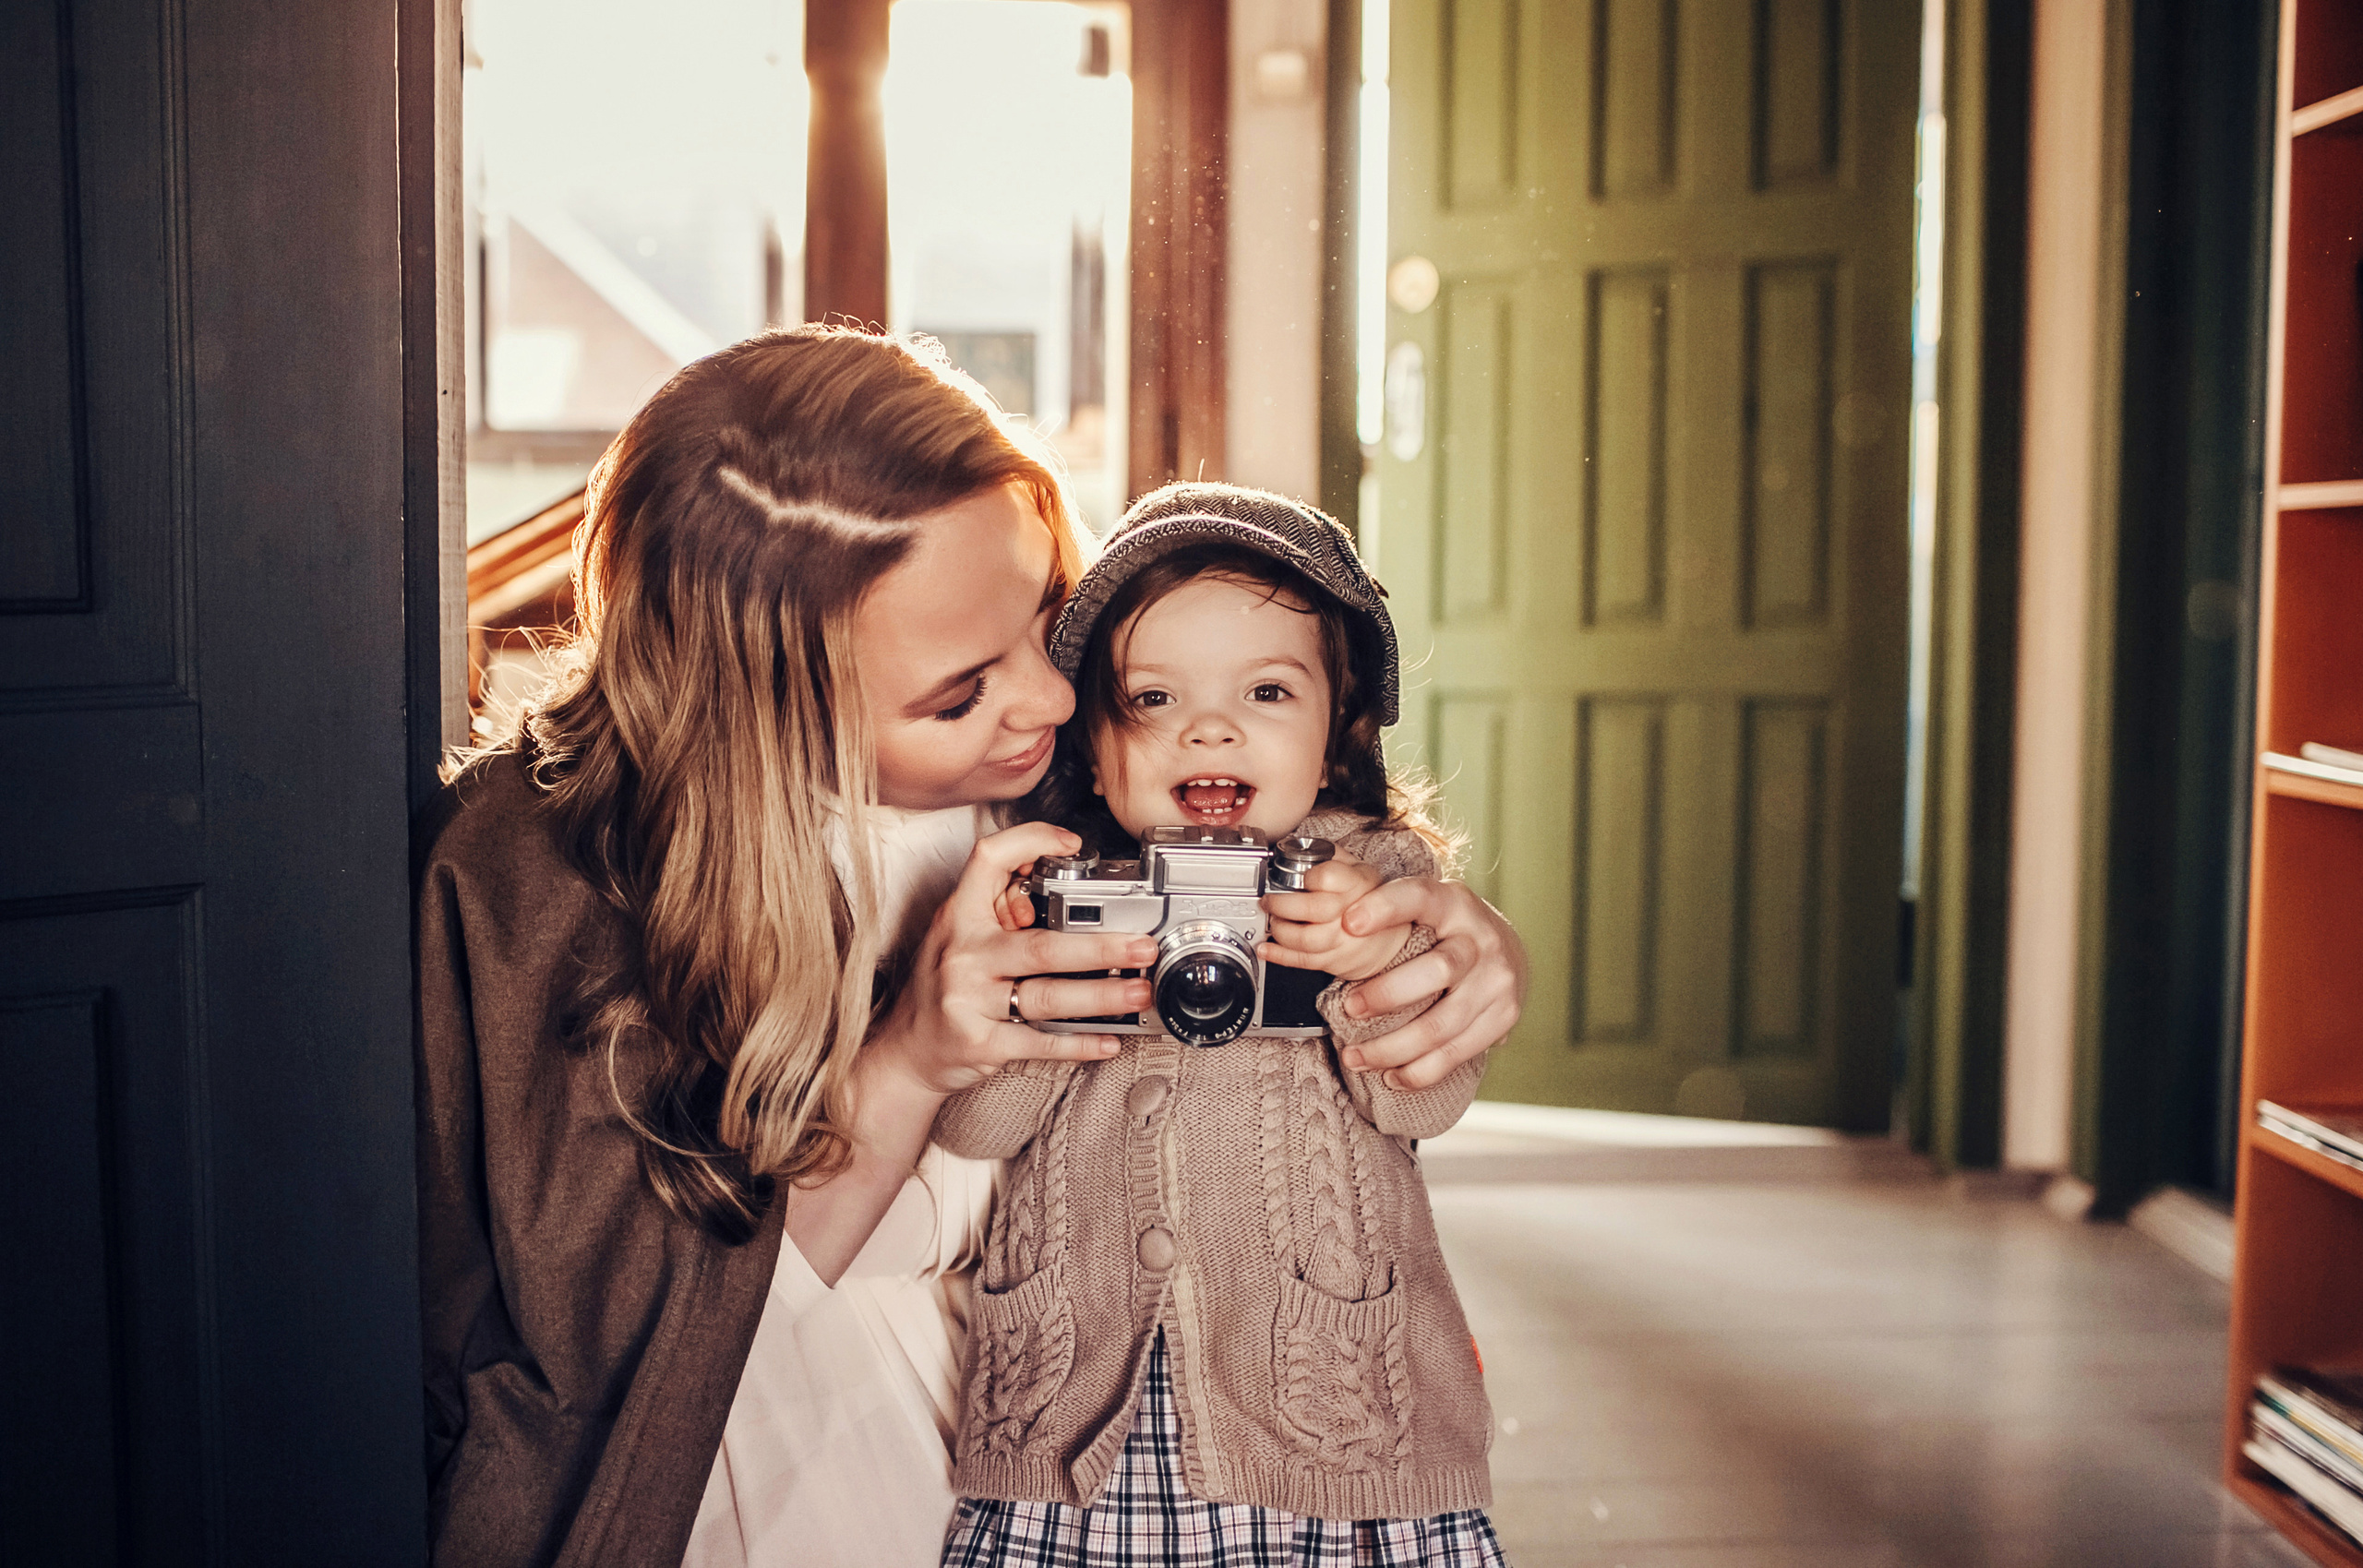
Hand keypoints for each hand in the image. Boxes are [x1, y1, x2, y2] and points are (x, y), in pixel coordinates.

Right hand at [869, 822, 1155, 1098]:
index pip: (989, 861)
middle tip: (1141, 946)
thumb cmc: (942, 986)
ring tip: (1138, 992)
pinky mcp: (980, 1042)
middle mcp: (965, 954)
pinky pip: (1039, 1042)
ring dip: (1101, 995)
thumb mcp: (956, 933)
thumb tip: (1059, 885)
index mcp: (959, 917)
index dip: (1031, 842)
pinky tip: (1108, 1040)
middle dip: (1100, 947)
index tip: (1072, 844)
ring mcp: (970, 1000)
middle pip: (1042, 946)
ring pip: (1048, 996)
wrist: (907, 1049)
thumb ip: (998, 908)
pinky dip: (1078, 1043)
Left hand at [1259, 855, 1406, 981]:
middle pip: (1315, 909)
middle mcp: (1355, 912)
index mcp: (1359, 882)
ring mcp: (1346, 941)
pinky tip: (1265, 947)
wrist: (1388, 938)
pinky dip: (1278, 955)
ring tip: (1272, 920)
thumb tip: (1297, 847)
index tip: (1302, 878)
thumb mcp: (1357, 868)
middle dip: (1283, 905)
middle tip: (1271, 900)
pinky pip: (1303, 961)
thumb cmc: (1367, 898)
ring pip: (1306, 939)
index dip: (1311, 877)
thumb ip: (1330, 856)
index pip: (1331, 877)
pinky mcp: (1335, 961)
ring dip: (1280, 930)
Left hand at [1330, 878, 1524, 1088]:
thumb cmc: (1448, 930)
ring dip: (1392, 1048)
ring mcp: (1496, 980)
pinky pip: (1457, 1052)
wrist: (1510, 951)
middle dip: (1386, 994)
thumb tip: (1325, 910)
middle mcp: (1480, 939)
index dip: (1385, 907)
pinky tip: (1392, 1075)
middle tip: (1347, 1008)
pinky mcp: (1503, 1016)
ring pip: (1442, 1024)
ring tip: (1354, 1057)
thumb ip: (1388, 911)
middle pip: (1436, 971)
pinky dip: (1420, 1071)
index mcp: (1453, 902)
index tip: (1349, 922)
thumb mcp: (1426, 907)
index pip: (1419, 897)